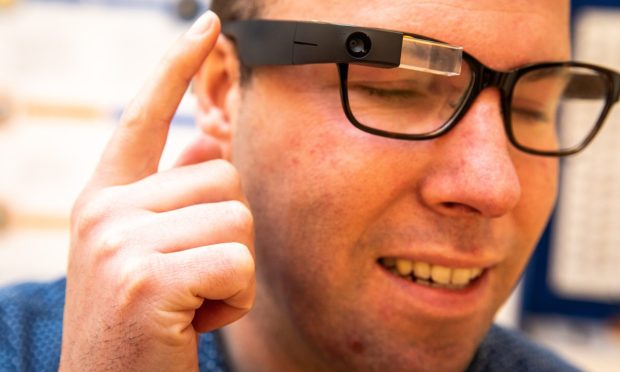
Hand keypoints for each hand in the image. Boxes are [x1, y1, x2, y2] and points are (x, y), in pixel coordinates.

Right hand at [60, 11, 254, 370]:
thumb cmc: (141, 325)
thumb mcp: (146, 254)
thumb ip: (173, 198)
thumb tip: (204, 146)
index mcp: (105, 200)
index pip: (144, 116)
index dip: (173, 66)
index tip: (206, 24)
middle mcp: (105, 210)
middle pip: (223, 178)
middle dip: (227, 234)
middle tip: (190, 282)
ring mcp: (121, 241)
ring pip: (238, 217)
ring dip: (233, 270)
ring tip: (192, 302)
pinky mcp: (148, 278)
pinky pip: (238, 263)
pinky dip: (234, 301)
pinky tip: (193, 323)